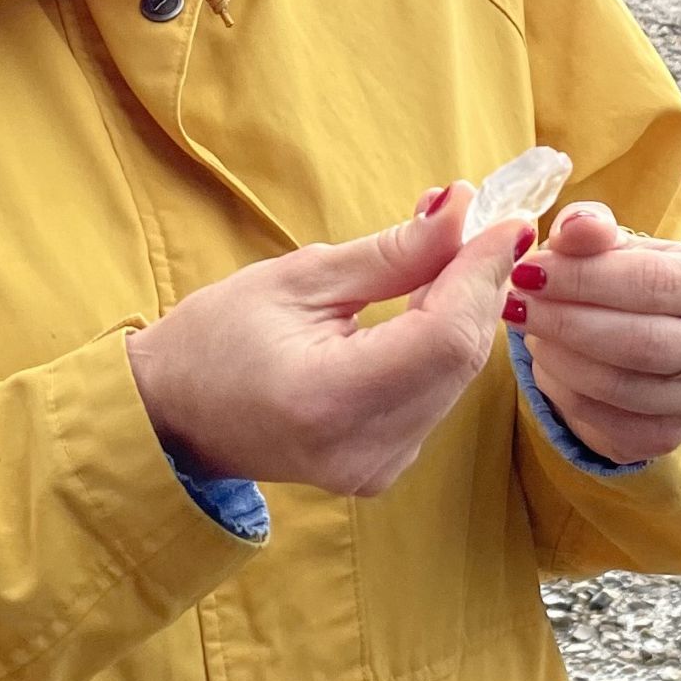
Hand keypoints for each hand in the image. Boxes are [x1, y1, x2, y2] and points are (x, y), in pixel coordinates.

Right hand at [126, 183, 530, 496]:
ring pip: (455, 377)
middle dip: (477, 283)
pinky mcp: (383, 470)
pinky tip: (428, 301)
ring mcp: (377, 469)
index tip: (509, 220)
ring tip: (447, 250)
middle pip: (459, 359)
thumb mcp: (300, 278)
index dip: (482, 274)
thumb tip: (460, 210)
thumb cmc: (217, 338)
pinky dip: (442, 344)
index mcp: (332, 399)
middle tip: (479, 221)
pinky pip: (435, 396)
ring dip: (463, 310)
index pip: (443, 337)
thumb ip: (392, 253)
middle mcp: (365, 449)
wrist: (172, 415)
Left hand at [508, 202, 680, 466]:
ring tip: (525, 326)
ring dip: (560, 356)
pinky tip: (544, 360)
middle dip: (567, 321)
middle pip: (642, 342)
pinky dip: (565, 392)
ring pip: (622, 386)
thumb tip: (574, 229)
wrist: (647, 328)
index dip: (585, 277)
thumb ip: (592, 227)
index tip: (528, 269)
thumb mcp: (615, 241)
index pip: (656, 283)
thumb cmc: (632, 276)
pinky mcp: (670, 437)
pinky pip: (608, 423)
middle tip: (515, 303)